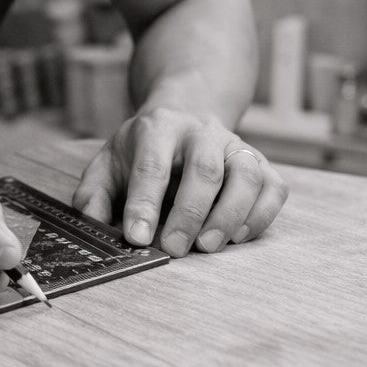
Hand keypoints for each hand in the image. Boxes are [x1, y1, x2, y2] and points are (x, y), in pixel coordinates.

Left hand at [71, 108, 287, 256]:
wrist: (183, 116)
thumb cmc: (142, 151)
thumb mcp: (109, 162)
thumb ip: (94, 194)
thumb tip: (93, 225)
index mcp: (158, 128)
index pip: (152, 165)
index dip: (144, 203)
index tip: (136, 238)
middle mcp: (201, 131)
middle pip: (204, 169)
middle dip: (189, 214)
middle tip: (173, 250)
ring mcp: (235, 145)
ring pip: (246, 175)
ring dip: (230, 216)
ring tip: (209, 246)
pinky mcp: (262, 163)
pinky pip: (273, 188)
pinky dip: (260, 216)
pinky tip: (238, 237)